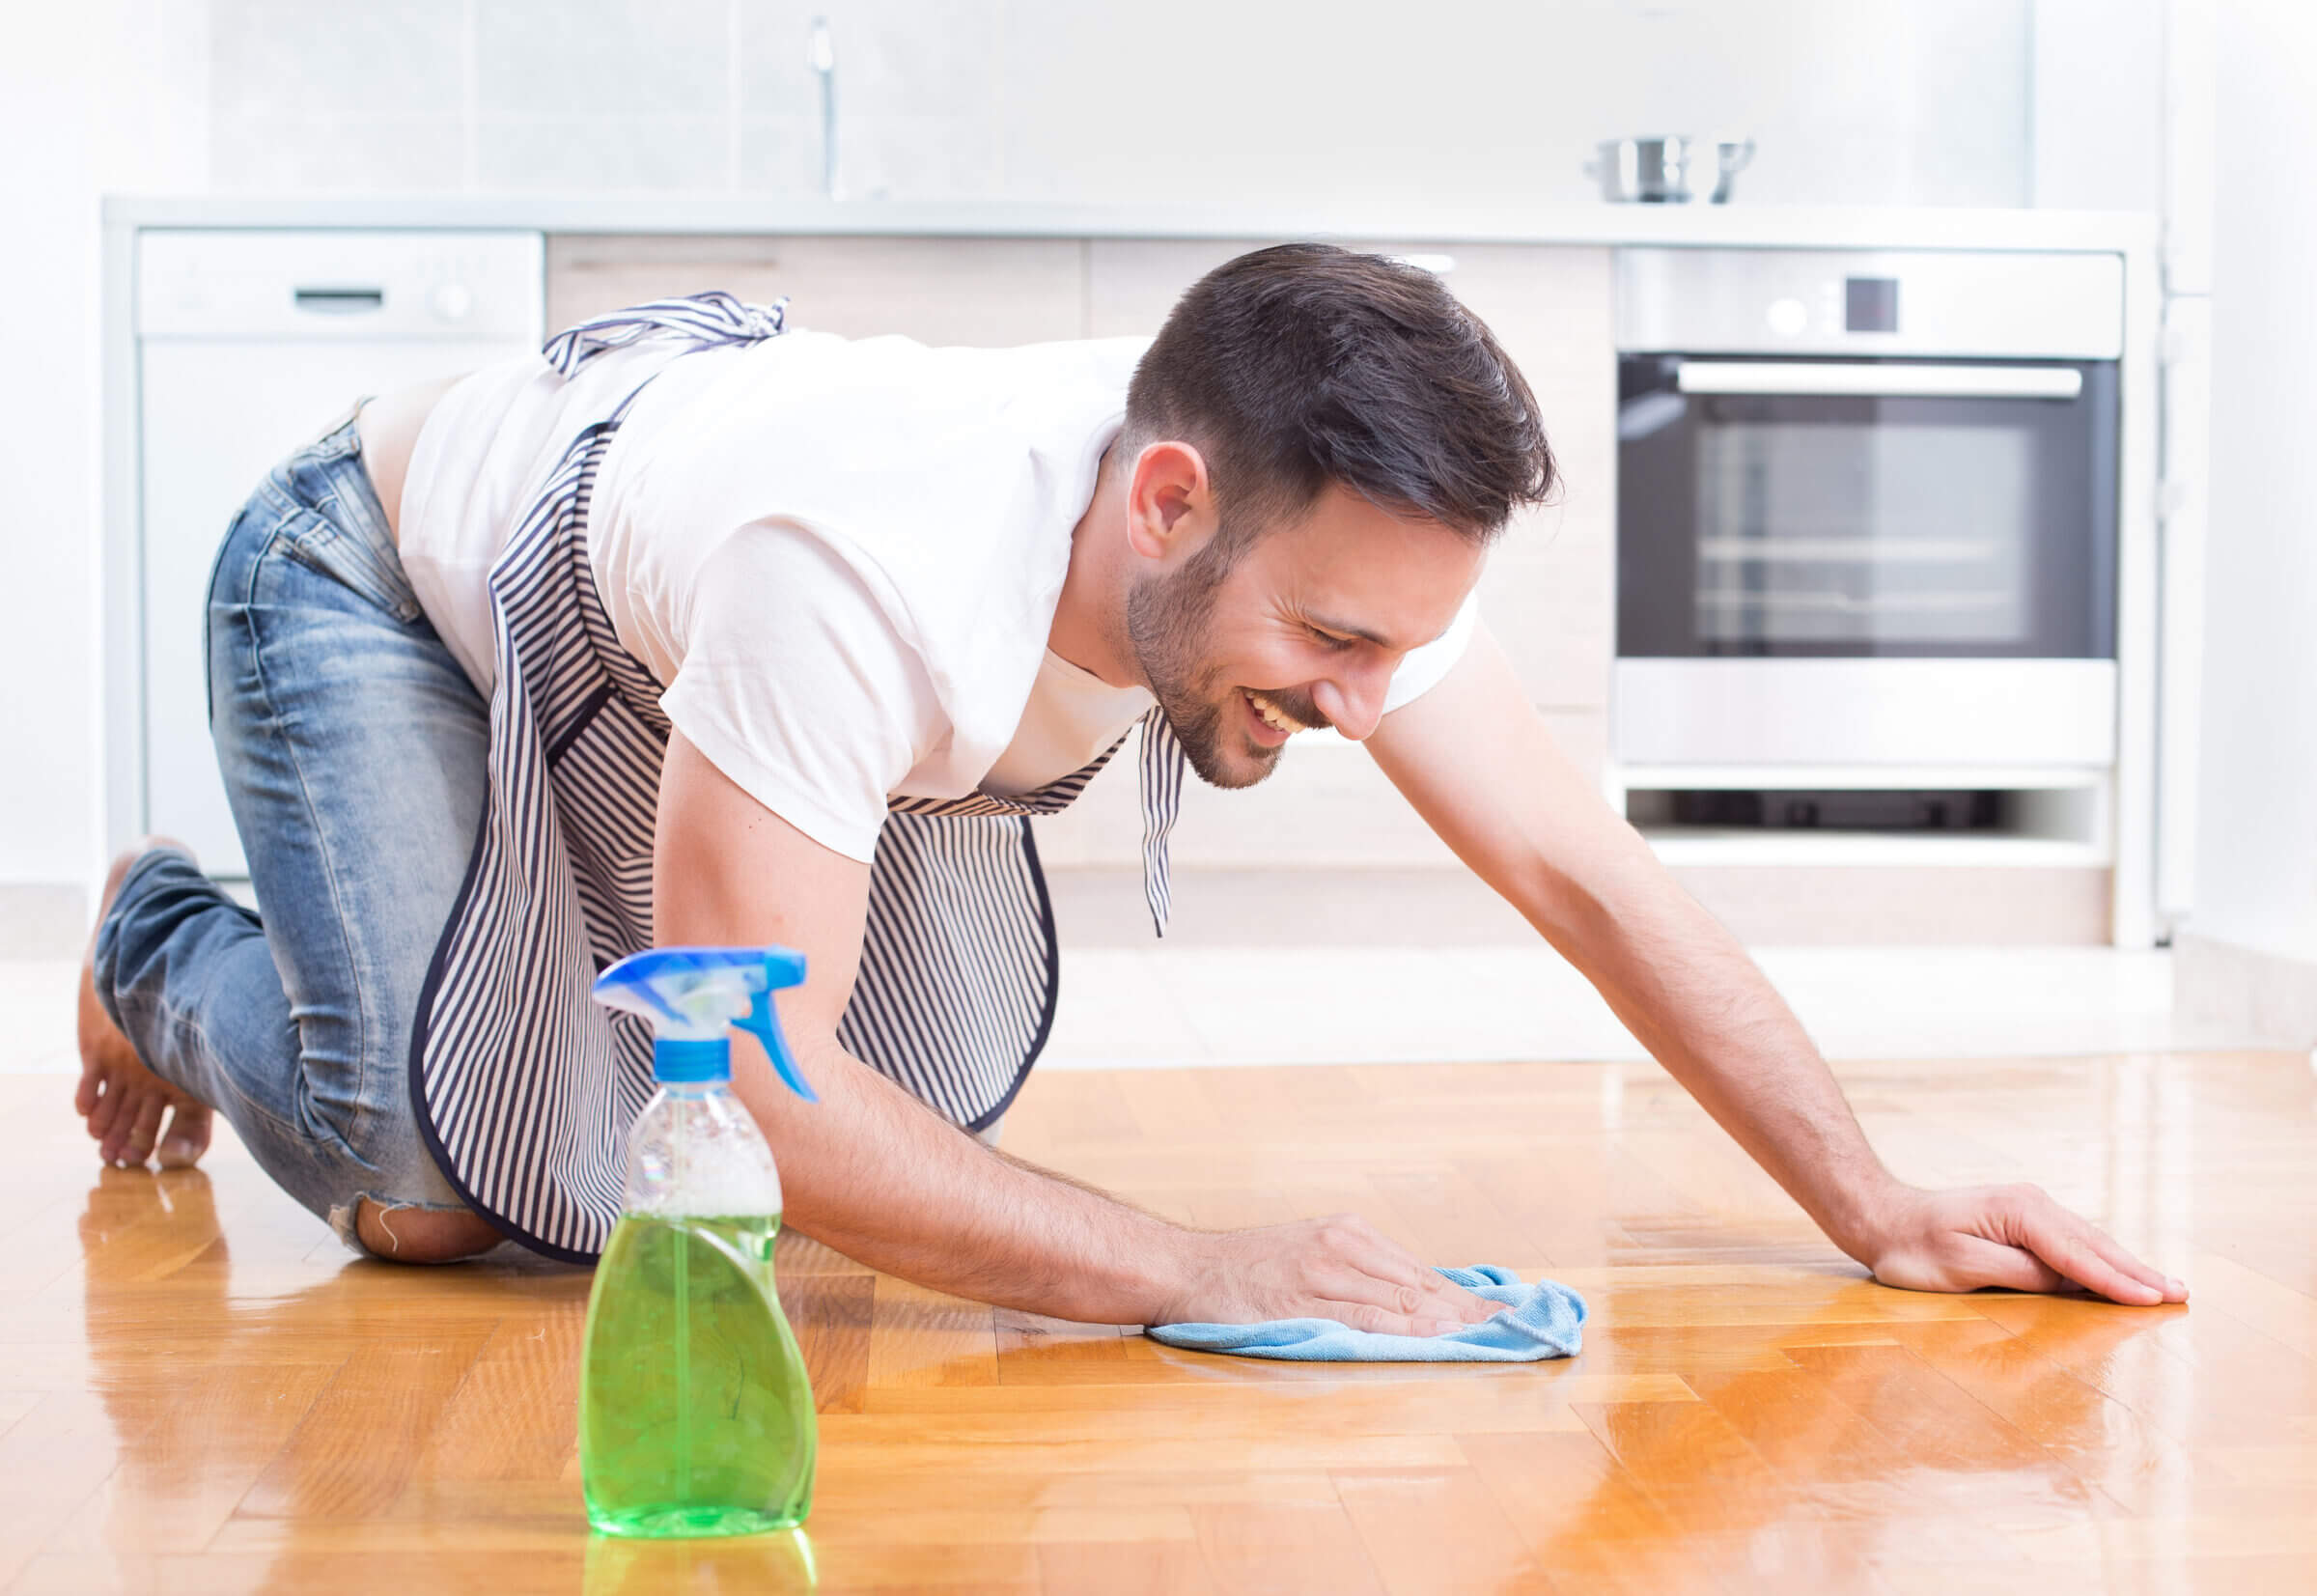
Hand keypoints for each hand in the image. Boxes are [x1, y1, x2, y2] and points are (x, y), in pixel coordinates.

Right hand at [1153, 1214, 1501, 1333]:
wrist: (1186, 1267)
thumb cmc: (1249, 1269)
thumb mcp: (1310, 1251)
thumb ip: (1357, 1273)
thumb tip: (1416, 1301)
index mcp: (1348, 1232)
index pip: (1421, 1271)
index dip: (1466, 1296)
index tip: (1507, 1311)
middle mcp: (1341, 1247)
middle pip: (1420, 1285)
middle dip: (1469, 1310)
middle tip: (1517, 1327)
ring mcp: (1322, 1275)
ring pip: (1400, 1300)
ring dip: (1450, 1322)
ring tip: (1489, 1336)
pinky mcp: (1302, 1304)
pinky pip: (1365, 1318)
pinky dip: (1407, 1329)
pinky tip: (1436, 1337)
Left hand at [1856, 1182, 2186, 1304]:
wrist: (1883, 1217)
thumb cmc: (1914, 1248)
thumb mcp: (1961, 1266)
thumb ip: (2017, 1273)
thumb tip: (2065, 1283)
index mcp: (2020, 1212)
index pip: (2079, 1255)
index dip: (2118, 1281)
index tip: (2154, 1300)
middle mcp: (2032, 1204)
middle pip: (2095, 1244)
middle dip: (2138, 1271)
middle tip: (2181, 1294)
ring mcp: (2031, 1209)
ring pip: (2089, 1242)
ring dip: (2127, 1265)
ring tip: (2166, 1285)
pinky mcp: (2025, 1221)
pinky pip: (2073, 1244)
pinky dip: (2102, 1260)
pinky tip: (2122, 1274)